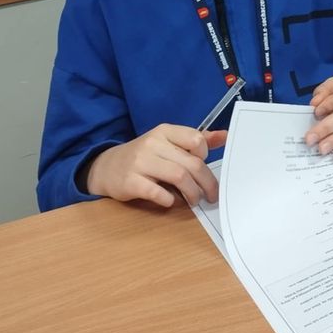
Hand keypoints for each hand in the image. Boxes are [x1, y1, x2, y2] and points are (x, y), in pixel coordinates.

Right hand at [85, 125, 226, 207]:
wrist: (106, 167)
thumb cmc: (144, 156)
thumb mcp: (167, 143)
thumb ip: (195, 141)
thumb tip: (225, 136)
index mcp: (164, 131)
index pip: (196, 139)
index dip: (205, 155)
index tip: (203, 166)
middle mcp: (153, 143)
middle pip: (192, 163)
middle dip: (207, 183)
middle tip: (211, 195)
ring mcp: (140, 162)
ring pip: (179, 176)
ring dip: (192, 193)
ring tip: (194, 200)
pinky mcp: (130, 181)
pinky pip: (158, 192)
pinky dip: (169, 200)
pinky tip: (170, 201)